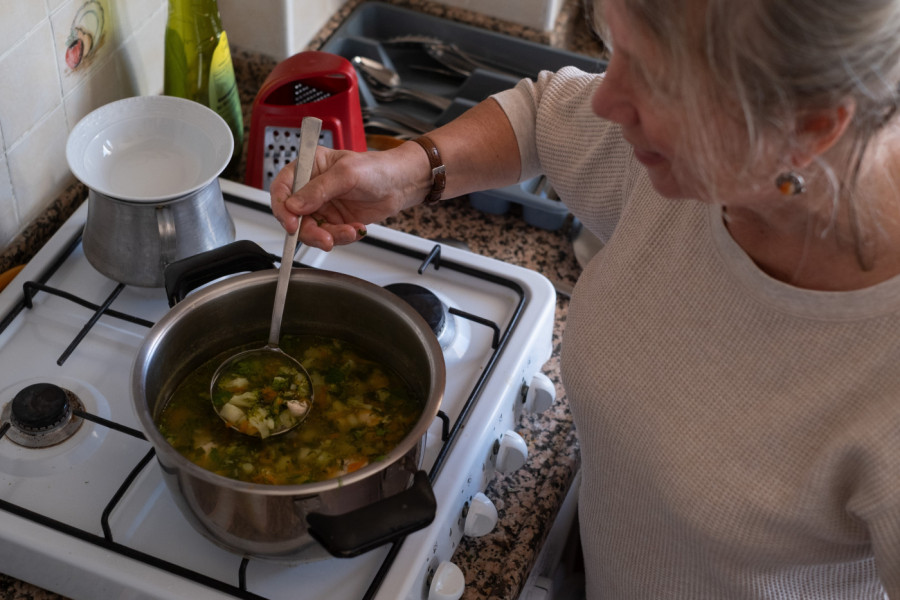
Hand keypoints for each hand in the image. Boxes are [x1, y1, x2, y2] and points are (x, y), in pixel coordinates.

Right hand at [270, 142, 430, 250]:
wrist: (401, 184)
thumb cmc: (376, 168)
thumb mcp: (346, 174)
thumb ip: (318, 190)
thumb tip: (294, 206)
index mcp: (309, 167)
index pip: (282, 187)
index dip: (282, 207)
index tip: (291, 223)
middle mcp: (312, 187)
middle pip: (294, 215)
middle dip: (309, 230)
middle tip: (324, 238)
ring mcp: (323, 206)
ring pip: (312, 230)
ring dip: (329, 236)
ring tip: (348, 232)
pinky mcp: (335, 221)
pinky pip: (330, 235)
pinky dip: (342, 237)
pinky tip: (356, 228)